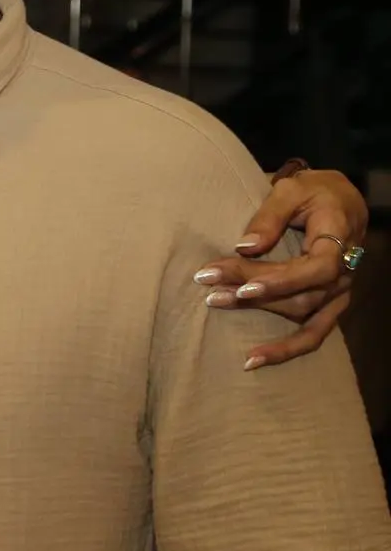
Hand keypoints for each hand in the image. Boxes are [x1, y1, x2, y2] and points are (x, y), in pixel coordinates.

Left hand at [197, 167, 365, 369]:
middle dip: (252, 290)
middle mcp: (343, 273)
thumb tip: (244, 246)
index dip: (280, 280)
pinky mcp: (327, 305)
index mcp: (338, 242)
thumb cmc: (313, 191)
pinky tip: (252, 360)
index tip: (242, 283)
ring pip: (300, 314)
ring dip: (258, 312)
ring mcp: (337, 293)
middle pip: (299, 293)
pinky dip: (285, 351)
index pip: (315, 269)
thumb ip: (269, 217)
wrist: (340, 201)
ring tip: (215, 301)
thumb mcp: (291, 190)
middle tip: (207, 282)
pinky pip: (312, 334)